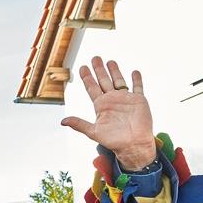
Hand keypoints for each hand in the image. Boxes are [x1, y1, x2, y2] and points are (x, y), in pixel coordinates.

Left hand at [61, 57, 156, 171]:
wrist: (133, 145)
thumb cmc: (113, 141)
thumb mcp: (94, 132)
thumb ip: (80, 124)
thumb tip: (63, 121)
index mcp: (101, 105)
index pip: (92, 88)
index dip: (87, 78)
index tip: (82, 68)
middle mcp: (112, 100)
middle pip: (104, 81)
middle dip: (99, 69)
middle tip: (94, 58)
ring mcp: (125, 99)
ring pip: (119, 81)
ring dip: (115, 71)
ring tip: (110, 61)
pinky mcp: (139, 100)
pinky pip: (137, 87)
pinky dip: (137, 79)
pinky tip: (134, 71)